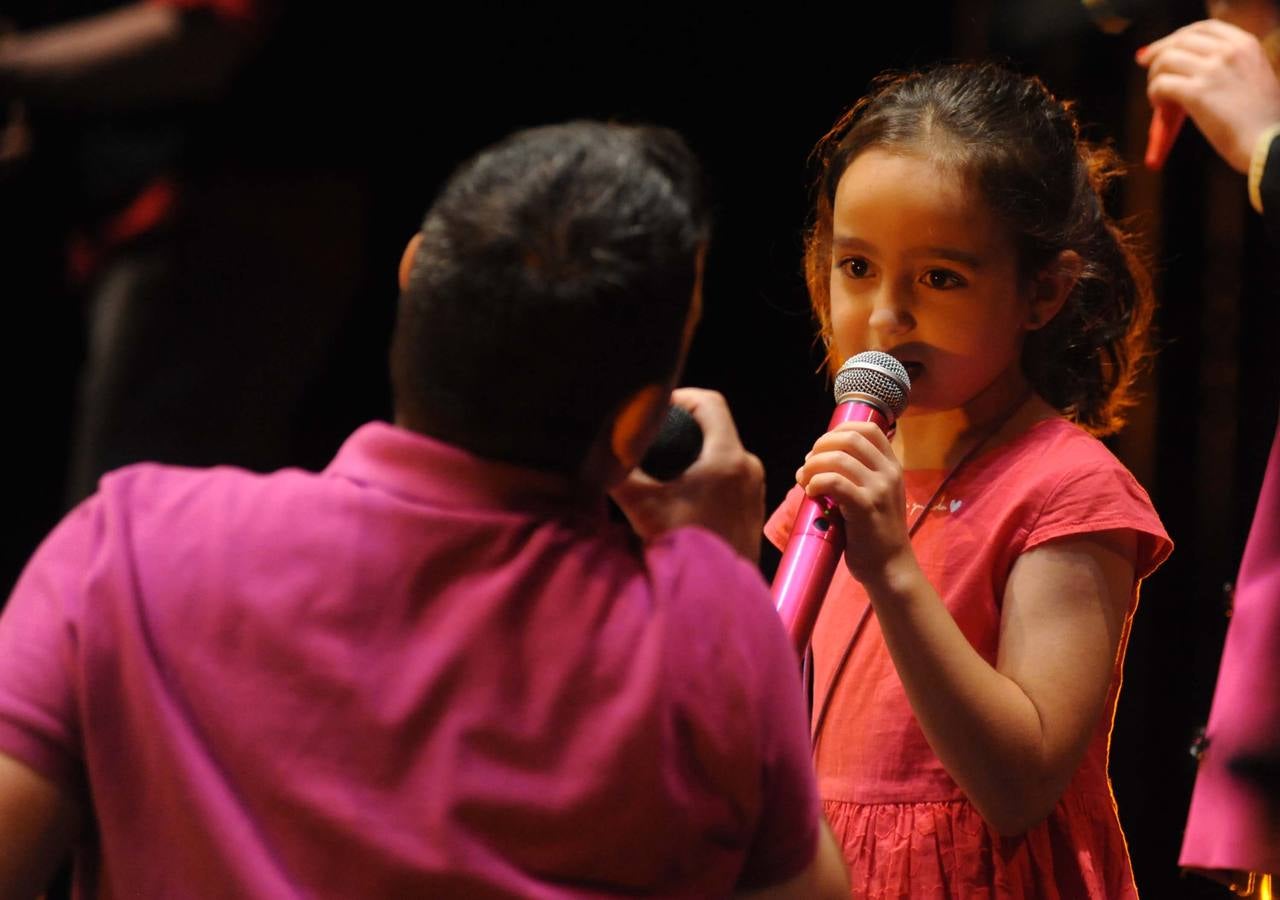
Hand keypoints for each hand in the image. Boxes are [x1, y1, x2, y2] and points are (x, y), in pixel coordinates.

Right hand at [611, 388, 764, 562]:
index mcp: (728, 458)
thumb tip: (594, 450)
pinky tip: (682, 487)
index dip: (681, 395)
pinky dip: (706, 469)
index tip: (658, 406)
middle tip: (655, 431)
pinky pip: (729, 472)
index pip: (710, 402)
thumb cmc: (684, 548)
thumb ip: (618, 473)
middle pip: (716, 425)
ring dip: (695, 448)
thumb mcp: (642, 507)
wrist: (718, 596)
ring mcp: (754, 487)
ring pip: (723, 449)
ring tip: (665, 460)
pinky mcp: (752, 505)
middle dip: (684, 423)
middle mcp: (748, 466)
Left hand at [795, 421, 911, 585]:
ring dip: (813, 466)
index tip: (821, 446)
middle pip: (849, 438)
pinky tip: (811, 493)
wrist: (890, 567)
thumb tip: (817, 457)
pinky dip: (816, 482)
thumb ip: (856, 474)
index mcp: (892, 466)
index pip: (867, 428)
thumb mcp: (875, 495)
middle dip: (820, 447)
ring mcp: (880, 490)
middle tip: (808, 466)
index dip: (838, 430)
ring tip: (805, 481)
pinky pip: (834, 482)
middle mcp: (889, 473)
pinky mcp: (866, 508)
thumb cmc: (874, 533)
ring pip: (838, 459)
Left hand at [1138, 19, 1279, 170]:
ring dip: (1154, 77)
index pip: (1203, 28)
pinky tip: (1159, 107)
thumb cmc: (1258, 121)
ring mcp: (1213, 70)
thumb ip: (1227, 66)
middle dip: (1158, 53)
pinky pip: (1161, 84)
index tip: (1162, 48)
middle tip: (1145, 65)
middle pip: (1180, 41)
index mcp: (1246, 45)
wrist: (1267, 145)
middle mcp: (1229, 52)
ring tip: (1158, 97)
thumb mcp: (1252, 78)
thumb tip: (1187, 67)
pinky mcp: (1197, 93)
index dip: (1177, 37)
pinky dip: (1154, 94)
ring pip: (1165, 60)